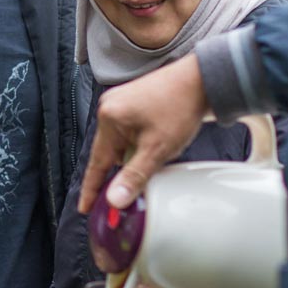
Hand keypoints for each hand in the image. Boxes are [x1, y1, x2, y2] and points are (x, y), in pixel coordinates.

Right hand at [78, 54, 208, 214]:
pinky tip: (156, 144)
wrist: (202, 80)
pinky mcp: (133, 102)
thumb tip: (115, 199)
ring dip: (135, 155)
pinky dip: (140, 144)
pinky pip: (130, 132)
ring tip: (156, 154)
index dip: (92, 188)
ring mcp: (121, 102)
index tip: (85, 207)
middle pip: (109, 153)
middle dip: (124, 168)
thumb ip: (134, 176)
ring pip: (122, 143)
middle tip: (135, 184)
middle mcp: (110, 107)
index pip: (97, 163)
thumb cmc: (179, 107)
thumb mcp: (157, 149)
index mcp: (109, 117)